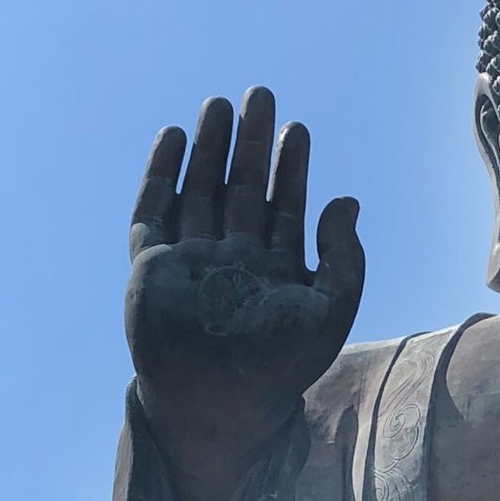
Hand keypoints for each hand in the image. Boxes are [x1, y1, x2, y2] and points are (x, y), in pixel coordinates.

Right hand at [125, 88, 363, 483]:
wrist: (219, 406)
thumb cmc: (279, 369)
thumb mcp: (330, 311)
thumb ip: (344, 258)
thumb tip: (346, 201)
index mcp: (274, 269)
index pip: (284, 205)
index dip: (291, 167)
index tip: (298, 128)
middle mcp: (232, 259)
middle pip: (241, 186)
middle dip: (251, 143)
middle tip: (259, 94)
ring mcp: (191, 261)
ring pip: (199, 190)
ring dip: (209, 148)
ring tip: (218, 105)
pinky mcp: (152, 268)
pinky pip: (152, 213)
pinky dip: (160, 175)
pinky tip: (172, 138)